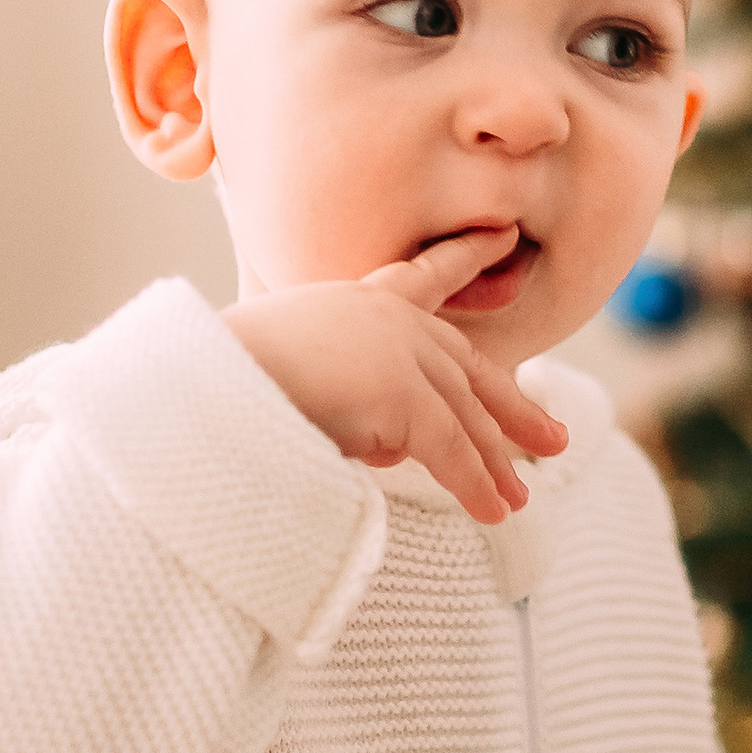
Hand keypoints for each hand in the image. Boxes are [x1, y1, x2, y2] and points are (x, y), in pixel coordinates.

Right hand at [224, 231, 569, 525]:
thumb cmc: (226, 385)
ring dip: (493, 462)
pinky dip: (474, 486)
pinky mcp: (403, 396)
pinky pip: (450, 450)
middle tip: (551, 434)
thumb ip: (350, 405)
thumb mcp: (297, 381)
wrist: (200, 386)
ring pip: (464, 416)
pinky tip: (495, 512)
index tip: (499, 239)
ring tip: (518, 497)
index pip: (419, 278)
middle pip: (465, 366)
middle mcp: (384, 317)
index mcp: (352, 301)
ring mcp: (398, 352)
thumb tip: (391, 448)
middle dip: (511, 404)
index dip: (462, 259)